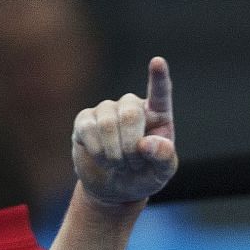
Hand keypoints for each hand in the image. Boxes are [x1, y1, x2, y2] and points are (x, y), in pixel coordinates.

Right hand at [73, 57, 177, 205]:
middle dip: (131, 147)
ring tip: (120, 165)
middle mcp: (131, 106)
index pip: (159, 93)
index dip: (158, 78)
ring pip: (108, 124)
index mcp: (157, 114)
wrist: (115, 188)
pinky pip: (89, 130)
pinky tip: (103, 159)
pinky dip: (98, 152)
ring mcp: (107, 110)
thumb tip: (147, 143)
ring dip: (115, 154)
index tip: (158, 62)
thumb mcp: (162, 173)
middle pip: (130, 114)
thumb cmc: (144, 175)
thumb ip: (164, 158)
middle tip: (134, 165)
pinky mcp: (85, 120)